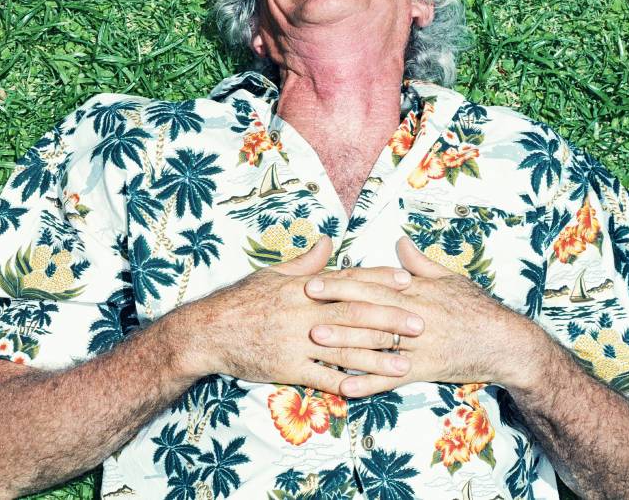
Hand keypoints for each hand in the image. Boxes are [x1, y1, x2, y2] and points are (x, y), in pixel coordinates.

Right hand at [174, 238, 425, 394]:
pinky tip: (367, 388)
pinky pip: (321, 377)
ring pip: (345, 349)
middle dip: (390, 318)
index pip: (347, 280)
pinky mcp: (287, 366)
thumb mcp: (271, 274)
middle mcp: (303, 311)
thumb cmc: (240, 301)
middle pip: (354, 314)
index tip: (407, 280)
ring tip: (406, 363)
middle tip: (420, 323)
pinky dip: (344, 383)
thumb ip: (305, 262)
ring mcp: (296, 340)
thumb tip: (329, 241)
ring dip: (378, 357)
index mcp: (302, 287)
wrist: (207, 331)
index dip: (378, 280)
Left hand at [305, 237, 550, 395]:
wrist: (507, 342)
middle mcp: (414, 314)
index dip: (342, 281)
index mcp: (416, 290)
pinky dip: (368, 382)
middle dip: (335, 305)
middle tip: (303, 303)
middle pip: (368, 307)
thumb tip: (399, 242)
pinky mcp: (425, 368)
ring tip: (315, 343)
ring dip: (344, 342)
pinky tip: (344, 386)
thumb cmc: (477, 309)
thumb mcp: (450, 279)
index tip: (314, 279)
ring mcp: (418, 342)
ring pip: (376, 341)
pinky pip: (392, 376)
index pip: (372, 282)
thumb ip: (420, 263)